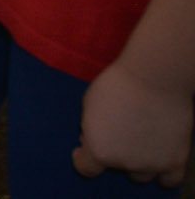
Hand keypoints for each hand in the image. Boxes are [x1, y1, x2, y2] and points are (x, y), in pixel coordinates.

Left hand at [75, 59, 191, 185]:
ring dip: (136, 162)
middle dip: (112, 152)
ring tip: (137, 140)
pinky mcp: (175, 160)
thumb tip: (93, 139)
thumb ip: (91, 128)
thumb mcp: (88, 105)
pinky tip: (158, 158)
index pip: (85, 168)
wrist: (154, 78)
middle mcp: (125, 162)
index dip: (82, 158)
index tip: (82, 149)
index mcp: (99, 149)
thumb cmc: (118, 84)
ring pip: (141, 175)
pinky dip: (163, 174)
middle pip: (115, 167)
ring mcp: (152, 164)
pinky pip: (169, 180)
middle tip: (116, 133)